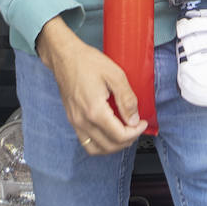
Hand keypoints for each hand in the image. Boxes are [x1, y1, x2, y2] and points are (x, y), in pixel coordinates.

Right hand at [37, 18, 146, 153]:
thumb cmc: (87, 61)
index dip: (135, 132)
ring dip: (113, 146)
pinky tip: (108, 133)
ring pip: (96, 149)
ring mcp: (75, 122)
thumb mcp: (115, 74)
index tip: (142, 122)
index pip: (119, 135)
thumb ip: (126, 99)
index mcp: (94, 111)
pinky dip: (100, 144)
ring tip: (124, 134)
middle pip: (109, 146)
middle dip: (127, 141)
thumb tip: (134, 119)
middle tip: (136, 128)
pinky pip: (86, 142)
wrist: (64, 56)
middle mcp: (82, 121)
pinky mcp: (71, 120)